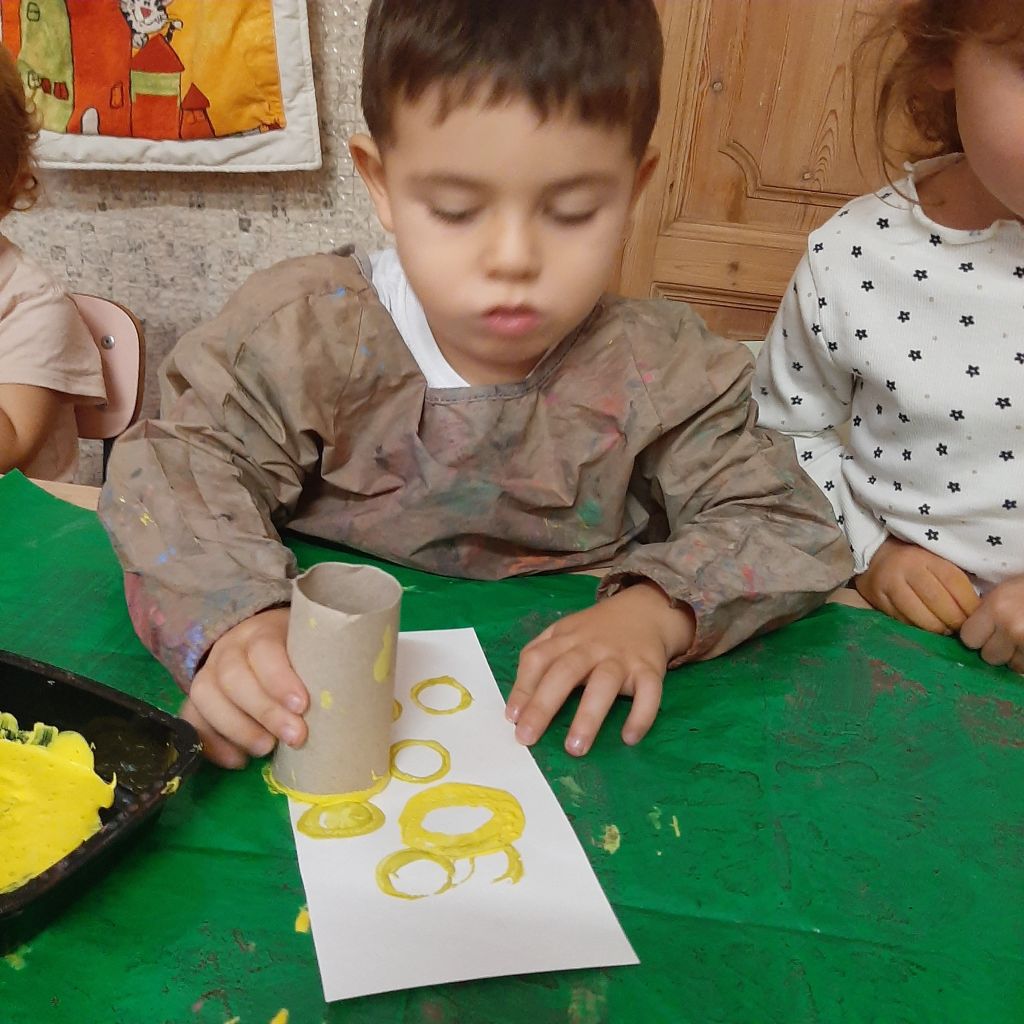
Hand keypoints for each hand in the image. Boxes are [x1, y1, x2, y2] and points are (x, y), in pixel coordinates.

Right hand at [181, 608, 307, 768]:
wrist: (260, 640)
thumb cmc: (297, 651)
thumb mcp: (310, 647)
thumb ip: (321, 664)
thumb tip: (349, 697)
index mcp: (261, 632)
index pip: (264, 650)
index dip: (279, 679)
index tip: (303, 705)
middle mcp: (228, 650)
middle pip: (233, 678)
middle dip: (264, 712)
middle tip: (295, 737)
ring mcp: (207, 673)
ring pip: (206, 698)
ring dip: (237, 729)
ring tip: (267, 749)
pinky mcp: (196, 700)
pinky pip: (191, 721)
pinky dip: (212, 744)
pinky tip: (239, 760)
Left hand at [505, 582, 694, 756]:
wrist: (645, 610)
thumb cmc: (596, 632)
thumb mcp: (564, 633)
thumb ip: (539, 657)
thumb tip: (516, 703)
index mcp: (566, 638)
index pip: (537, 658)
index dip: (522, 687)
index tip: (512, 718)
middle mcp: (591, 647)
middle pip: (565, 672)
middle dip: (544, 705)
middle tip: (528, 737)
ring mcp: (621, 658)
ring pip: (604, 684)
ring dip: (588, 716)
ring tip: (575, 747)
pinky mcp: (650, 669)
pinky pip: (649, 692)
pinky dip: (641, 715)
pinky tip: (629, 738)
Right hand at [854, 536, 979, 633]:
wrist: (875, 556)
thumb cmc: (914, 560)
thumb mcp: (935, 560)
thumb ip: (952, 580)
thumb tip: (976, 609)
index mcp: (925, 557)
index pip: (953, 581)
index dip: (968, 603)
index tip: (976, 616)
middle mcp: (906, 569)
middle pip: (937, 601)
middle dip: (954, 620)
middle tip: (962, 629)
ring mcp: (889, 585)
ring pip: (919, 615)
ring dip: (937, 628)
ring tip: (945, 630)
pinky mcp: (877, 599)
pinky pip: (902, 621)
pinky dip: (917, 628)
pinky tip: (926, 630)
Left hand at [960, 575, 1023, 673]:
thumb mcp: (1008, 590)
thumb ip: (988, 611)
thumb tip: (972, 633)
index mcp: (997, 607)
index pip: (968, 638)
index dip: (977, 637)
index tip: (986, 632)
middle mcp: (1011, 627)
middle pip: (989, 656)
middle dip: (998, 650)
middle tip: (1012, 636)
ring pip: (1013, 666)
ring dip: (1018, 657)